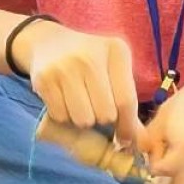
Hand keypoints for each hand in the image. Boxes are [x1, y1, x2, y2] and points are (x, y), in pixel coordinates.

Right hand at [22, 23, 141, 145]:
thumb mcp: (114, 69)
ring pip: (83, 119)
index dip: (127, 126)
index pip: (126, 100)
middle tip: (96, 108)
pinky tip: (64, 100)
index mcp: (116, 50)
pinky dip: (64, 116)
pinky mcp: (44, 79)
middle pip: (106, 114)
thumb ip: (127, 101)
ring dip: (83, 119)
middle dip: (103, 119)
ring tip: (81, 103)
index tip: (125, 138)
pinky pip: (61, 116)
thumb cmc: (90, 61)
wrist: (49, 43)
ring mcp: (65, 67)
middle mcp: (90, 57)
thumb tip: (139, 140)